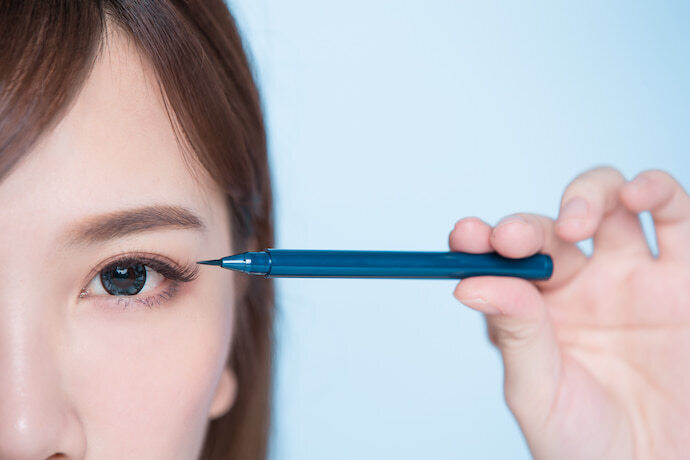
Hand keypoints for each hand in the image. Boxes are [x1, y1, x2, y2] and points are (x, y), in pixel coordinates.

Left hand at [448, 166, 689, 458]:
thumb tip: (470, 283)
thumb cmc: (587, 444)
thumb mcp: (538, 391)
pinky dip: (659, 194)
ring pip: (612, 203)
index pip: (503, 257)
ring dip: (591, 193)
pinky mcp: (685, 280)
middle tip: (513, 239)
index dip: (481, 239)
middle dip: (531, 223)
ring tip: (579, 222)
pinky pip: (678, 220)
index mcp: (537, 307)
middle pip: (553, 224)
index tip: (464, 236)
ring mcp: (634, 277)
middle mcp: (583, 283)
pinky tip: (641, 197)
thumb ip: (514, 332)